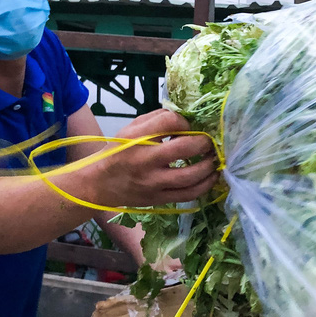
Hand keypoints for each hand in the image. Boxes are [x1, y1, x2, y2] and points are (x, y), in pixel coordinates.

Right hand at [92, 109, 218, 206]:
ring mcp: (153, 183)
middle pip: (184, 148)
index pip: (169, 121)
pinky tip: (212, 177)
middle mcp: (145, 160)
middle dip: (204, 143)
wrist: (100, 184)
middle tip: (210, 142)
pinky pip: (188, 195)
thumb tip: (186, 117)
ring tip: (215, 158)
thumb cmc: (118, 152)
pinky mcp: (159, 199)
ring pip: (190, 176)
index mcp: (136, 138)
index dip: (185, 121)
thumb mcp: (130, 129)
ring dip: (209, 166)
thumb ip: (156, 119)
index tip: (188, 126)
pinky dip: (205, 185)